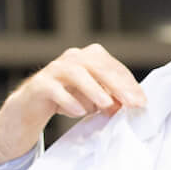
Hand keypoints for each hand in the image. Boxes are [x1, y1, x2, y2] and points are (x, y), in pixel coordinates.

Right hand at [0, 45, 146, 165]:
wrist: (29, 108)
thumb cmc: (66, 100)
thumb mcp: (92, 99)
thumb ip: (111, 98)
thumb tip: (129, 105)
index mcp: (89, 57)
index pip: (113, 67)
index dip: (129, 84)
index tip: (141, 102)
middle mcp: (72, 58)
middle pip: (98, 67)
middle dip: (117, 86)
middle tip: (130, 103)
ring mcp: (54, 69)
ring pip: (77, 74)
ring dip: (94, 90)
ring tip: (106, 105)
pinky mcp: (39, 84)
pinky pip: (55, 90)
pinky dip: (69, 101)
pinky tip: (79, 111)